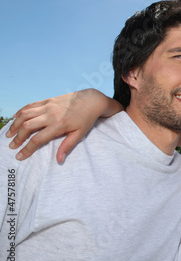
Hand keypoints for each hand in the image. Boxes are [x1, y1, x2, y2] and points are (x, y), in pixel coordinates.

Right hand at [6, 89, 122, 161]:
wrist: (91, 100)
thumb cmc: (86, 118)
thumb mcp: (80, 134)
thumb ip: (67, 146)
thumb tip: (59, 160)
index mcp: (59, 125)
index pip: (37, 139)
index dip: (26, 149)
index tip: (19, 156)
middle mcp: (50, 115)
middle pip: (27, 127)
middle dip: (18, 138)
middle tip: (12, 146)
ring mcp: (48, 106)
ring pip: (25, 115)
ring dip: (15, 124)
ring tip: (9, 134)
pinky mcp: (47, 100)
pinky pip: (30, 105)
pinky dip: (20, 112)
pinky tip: (15, 118)